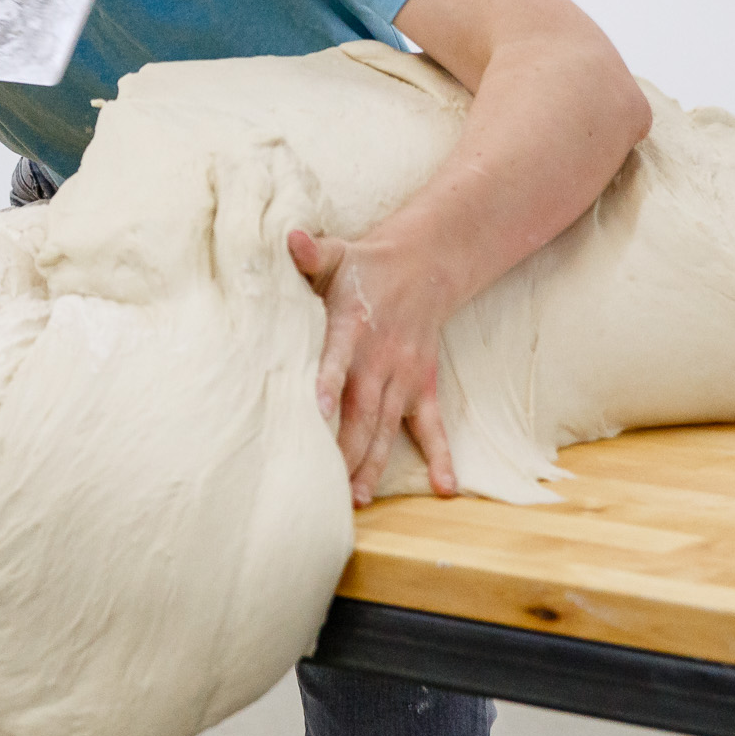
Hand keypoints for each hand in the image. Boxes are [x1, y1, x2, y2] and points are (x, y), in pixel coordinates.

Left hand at [289, 229, 458, 505]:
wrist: (422, 266)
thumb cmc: (362, 268)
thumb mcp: (336, 254)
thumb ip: (311, 253)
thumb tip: (289, 238)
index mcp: (352, 326)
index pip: (338, 357)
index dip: (328, 382)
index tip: (318, 410)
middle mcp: (380, 357)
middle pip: (362, 410)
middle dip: (346, 449)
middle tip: (326, 486)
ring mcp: (403, 376)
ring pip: (386, 426)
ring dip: (373, 462)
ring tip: (358, 498)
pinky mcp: (421, 387)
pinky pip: (432, 426)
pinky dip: (441, 455)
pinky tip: (444, 487)